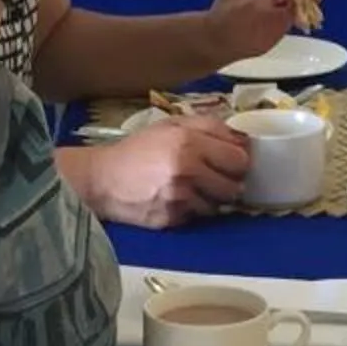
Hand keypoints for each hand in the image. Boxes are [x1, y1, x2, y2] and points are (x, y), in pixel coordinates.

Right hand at [74, 119, 248, 227]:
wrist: (102, 179)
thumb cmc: (138, 150)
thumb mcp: (171, 126)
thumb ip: (210, 127)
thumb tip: (244, 140)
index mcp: (189, 142)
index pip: (239, 159)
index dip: (238, 161)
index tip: (231, 161)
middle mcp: (187, 170)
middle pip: (234, 186)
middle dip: (229, 182)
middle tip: (215, 177)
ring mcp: (180, 198)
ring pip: (219, 206)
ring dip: (212, 199)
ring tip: (193, 189)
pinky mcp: (172, 219)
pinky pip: (198, 217)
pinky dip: (193, 210)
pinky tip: (177, 200)